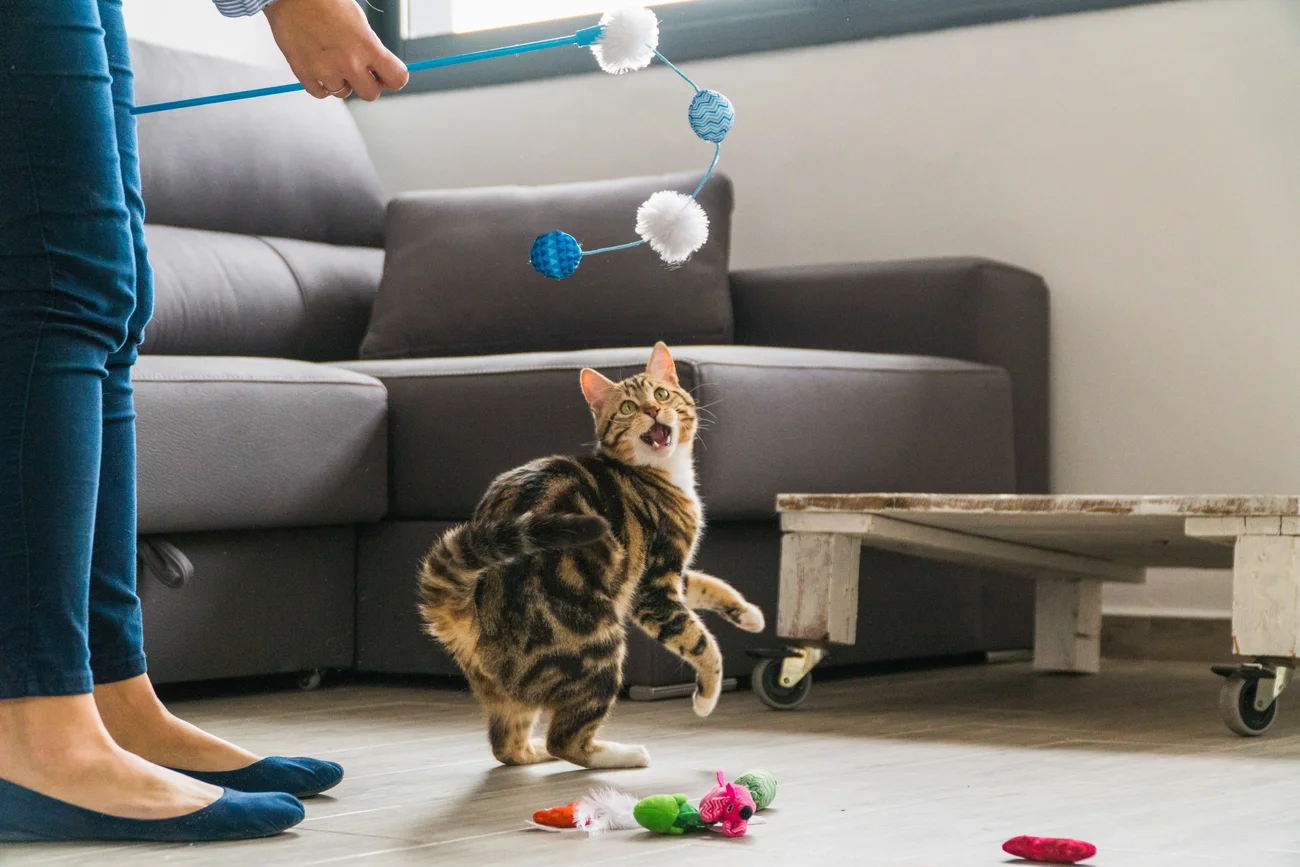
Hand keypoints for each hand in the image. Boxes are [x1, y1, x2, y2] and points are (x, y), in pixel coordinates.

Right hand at [264, 0, 409, 101]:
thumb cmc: (325, 2)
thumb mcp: (358, 22)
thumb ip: (370, 49)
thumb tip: (378, 69)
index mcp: (368, 47)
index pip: (397, 78)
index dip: (392, 79)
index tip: (384, 76)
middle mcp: (349, 63)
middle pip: (371, 94)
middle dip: (366, 84)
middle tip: (357, 70)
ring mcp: (325, 71)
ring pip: (342, 93)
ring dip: (340, 81)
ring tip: (330, 58)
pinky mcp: (304, 74)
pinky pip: (320, 93)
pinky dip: (320, 84)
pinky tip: (317, 65)